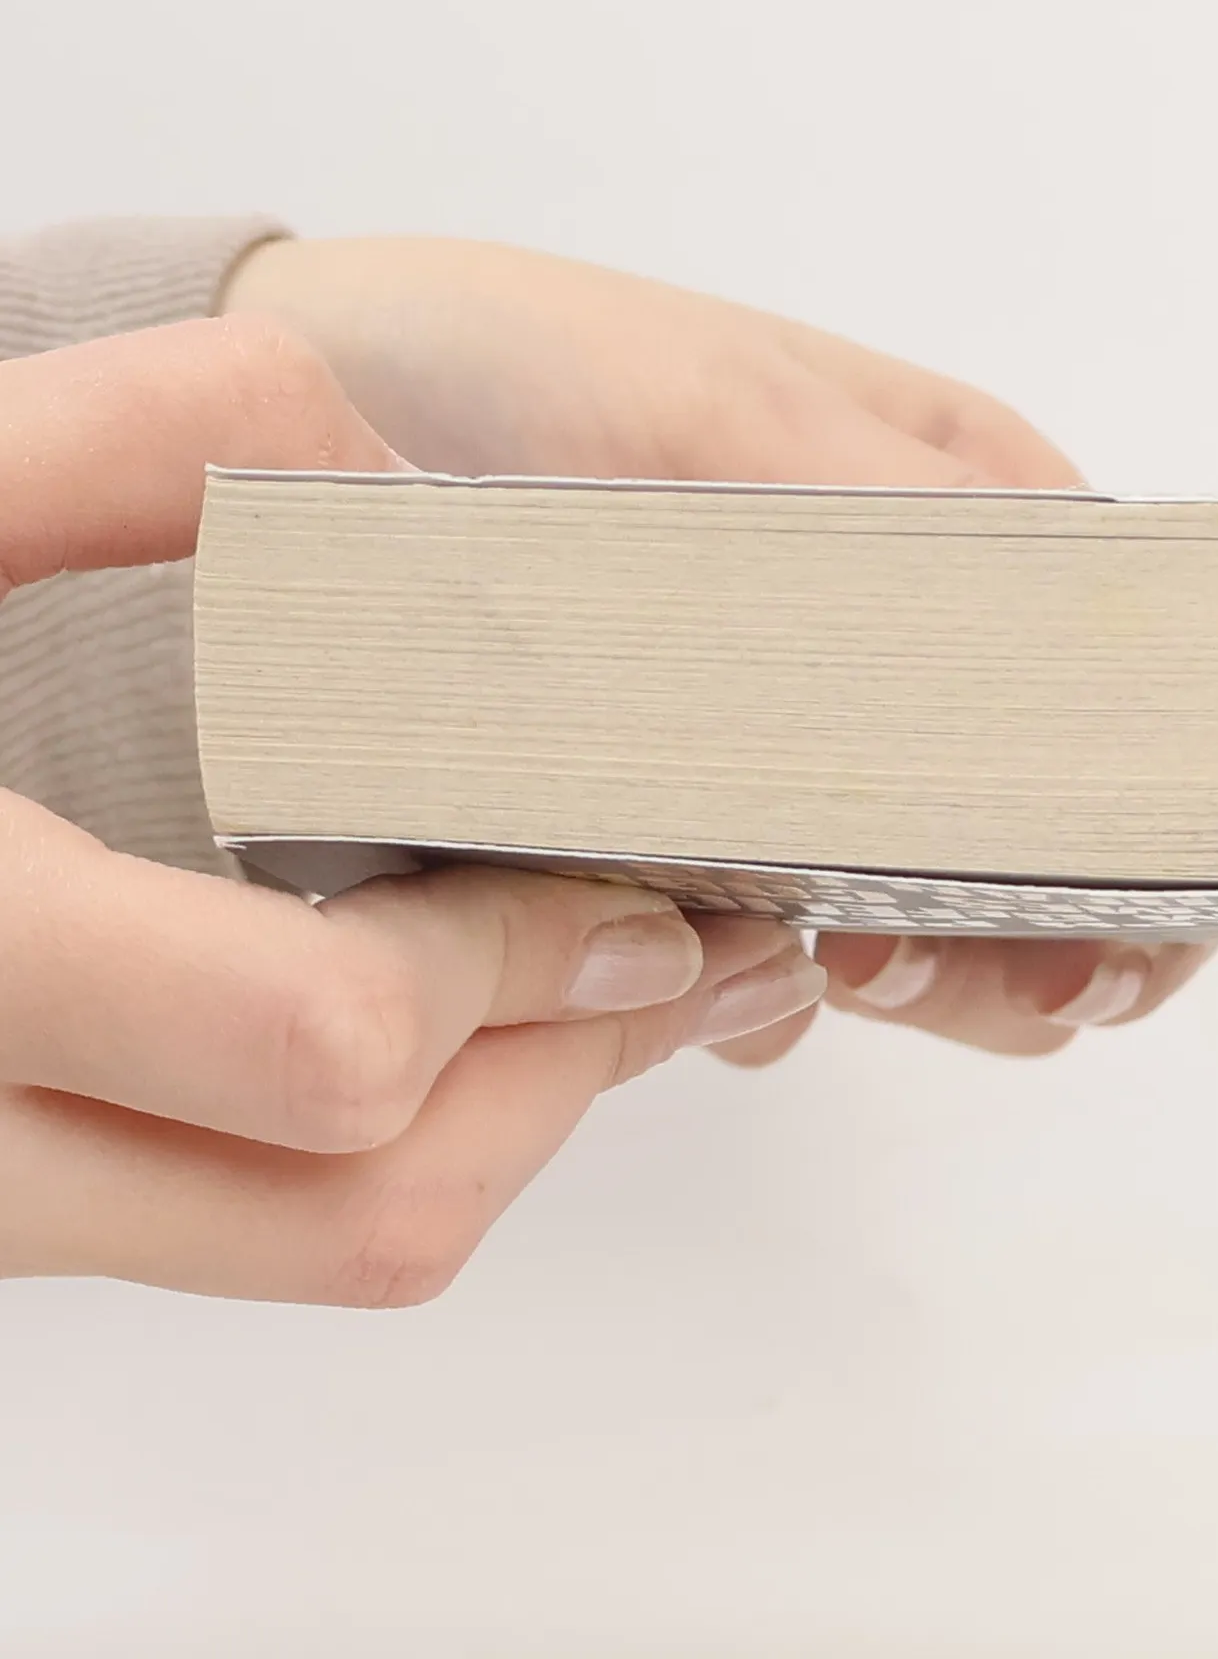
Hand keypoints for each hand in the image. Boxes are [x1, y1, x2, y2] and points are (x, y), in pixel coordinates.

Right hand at [0, 319, 825, 1301]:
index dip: (519, 970)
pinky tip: (440, 1004)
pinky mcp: (0, 1213)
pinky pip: (258, 1237)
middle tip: (672, 943)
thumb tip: (381, 481)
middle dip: (567, 1068)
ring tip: (596, 979)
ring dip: (506, 1121)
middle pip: (375, 1202)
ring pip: (328, 1250)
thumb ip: (123, 445)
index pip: (323, 1046)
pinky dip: (397, 1141)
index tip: (629, 879)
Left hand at [223, 239, 1217, 1058]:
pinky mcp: (713, 820)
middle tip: (932, 968)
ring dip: (947, 980)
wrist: (288, 418)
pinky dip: (805, 988)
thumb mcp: (708, 419)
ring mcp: (827, 744)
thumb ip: (902, 533)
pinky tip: (745, 977)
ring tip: (837, 966)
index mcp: (981, 522)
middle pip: (1094, 848)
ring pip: (970, 918)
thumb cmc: (494, 371)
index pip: (1186, 698)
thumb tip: (1090, 657)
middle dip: (1072, 944)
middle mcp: (929, 644)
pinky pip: (813, 945)